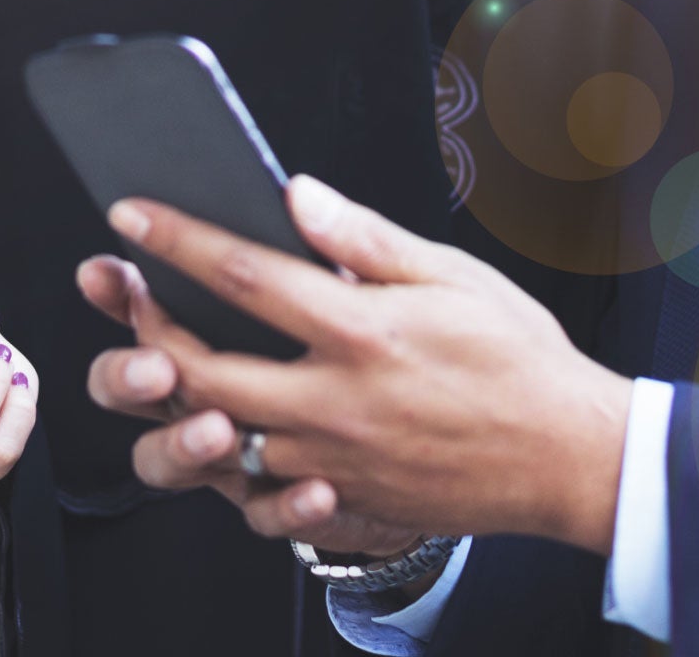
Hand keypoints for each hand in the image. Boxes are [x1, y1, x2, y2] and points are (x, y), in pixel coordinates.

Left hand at [99, 176, 633, 552]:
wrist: (569, 458)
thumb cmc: (518, 359)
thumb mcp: (451, 275)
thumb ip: (363, 238)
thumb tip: (298, 194)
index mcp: (361, 332)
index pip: (244, 275)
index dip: (178, 241)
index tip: (133, 214)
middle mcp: (335, 401)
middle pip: (203, 368)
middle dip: (147, 328)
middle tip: (129, 294)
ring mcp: (333, 462)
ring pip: (217, 438)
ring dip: (175, 400)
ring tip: (163, 360)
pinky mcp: (344, 503)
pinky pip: (259, 498)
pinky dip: (229, 469)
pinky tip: (226, 434)